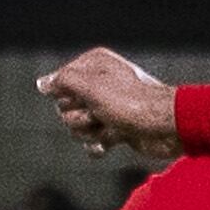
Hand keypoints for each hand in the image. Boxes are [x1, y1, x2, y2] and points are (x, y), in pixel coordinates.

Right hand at [35, 47, 181, 158]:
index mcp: (95, 65)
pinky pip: (91, 140)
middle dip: (80, 117)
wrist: (166, 128)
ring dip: (92, 131)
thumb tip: (42, 84)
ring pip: (77, 126)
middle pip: (65, 107)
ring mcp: (108, 107)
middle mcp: (100, 83)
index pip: (58, 83)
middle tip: (101, 114)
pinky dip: (99, 144)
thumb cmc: (131, 103)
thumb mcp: (91, 86)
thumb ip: (62, 81)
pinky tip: (112, 141)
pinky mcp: (116, 127)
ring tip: (112, 126)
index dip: (67, 96)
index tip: (86, 97)